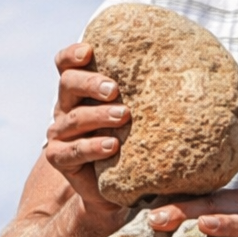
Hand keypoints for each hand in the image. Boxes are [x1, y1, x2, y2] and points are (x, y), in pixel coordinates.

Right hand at [44, 43, 130, 216]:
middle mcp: (65, 107)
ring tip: (123, 116)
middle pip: (68, 84)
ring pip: (74, 118)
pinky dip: (93, 147)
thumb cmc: (127, 140)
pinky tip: (113, 145)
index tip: (90, 51)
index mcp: (78, 91)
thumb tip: (179, 64)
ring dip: (99, 116)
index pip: (66, 65)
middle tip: (115, 90)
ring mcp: (59, 132)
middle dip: (91, 83)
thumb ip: (139, 91)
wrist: (113, 185)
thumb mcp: (132, 113)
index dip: (72, 55)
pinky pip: (74, 150)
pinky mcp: (58, 157)